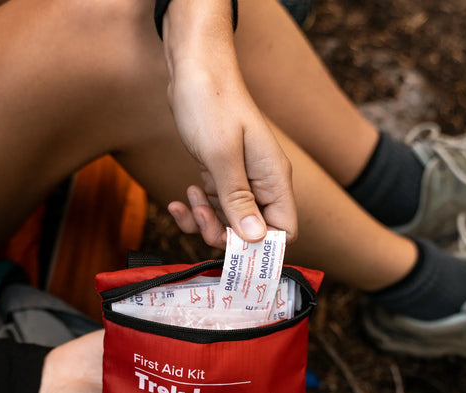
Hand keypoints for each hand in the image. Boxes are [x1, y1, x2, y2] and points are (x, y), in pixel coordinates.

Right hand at [34, 330, 189, 392]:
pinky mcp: (124, 338)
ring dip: (179, 347)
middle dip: (192, 373)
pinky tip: (171, 323)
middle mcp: (147, 383)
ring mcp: (137, 359)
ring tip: (197, 342)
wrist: (42, 388)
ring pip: (166, 352)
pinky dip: (157, 327)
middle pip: (178, 376)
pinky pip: (145, 332)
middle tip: (209, 366)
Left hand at [162, 0, 296, 247]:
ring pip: (229, 223)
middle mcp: (262, 184)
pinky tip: (181, 199)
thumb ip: (239, 200)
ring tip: (189, 200)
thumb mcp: (222, 156)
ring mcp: (242, 181)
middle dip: (224, 234)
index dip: (262, 247)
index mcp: (274, 179)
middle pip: (253, 232)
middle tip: (202, 218)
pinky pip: (214, 207)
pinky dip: (197, 210)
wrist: (195, 70)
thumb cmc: (211, 105)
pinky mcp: (222, 177)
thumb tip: (256, 239)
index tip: (232, 248)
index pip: (284, 230)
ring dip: (206, 222)